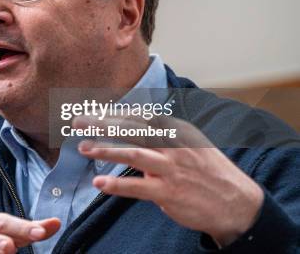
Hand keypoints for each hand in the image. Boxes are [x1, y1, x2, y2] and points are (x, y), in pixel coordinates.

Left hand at [76, 116, 263, 246]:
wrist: (237, 202)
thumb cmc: (207, 171)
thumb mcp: (189, 142)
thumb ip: (162, 133)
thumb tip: (134, 123)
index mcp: (176, 130)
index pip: (138, 117)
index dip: (112, 114)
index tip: (90, 111)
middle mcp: (173, 145)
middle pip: (132, 129)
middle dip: (102, 124)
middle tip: (77, 121)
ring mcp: (171, 169)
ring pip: (134, 154)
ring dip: (106, 150)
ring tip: (83, 148)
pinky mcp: (170, 193)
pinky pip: (139, 187)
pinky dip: (118, 185)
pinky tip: (99, 182)